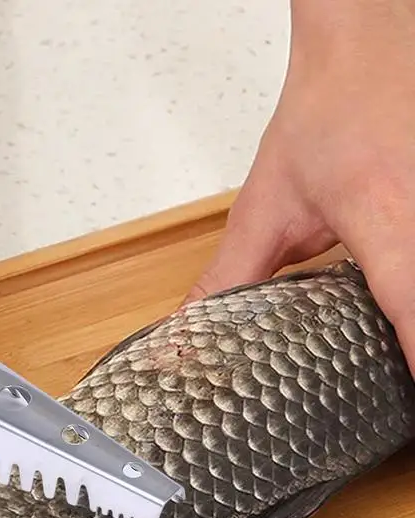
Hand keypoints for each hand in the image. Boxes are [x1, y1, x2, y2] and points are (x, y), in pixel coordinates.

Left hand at [184, 0, 414, 373]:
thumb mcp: (265, 208)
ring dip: (409, 321)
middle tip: (389, 387)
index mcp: (386, 216)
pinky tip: (394, 312)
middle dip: (410, 350)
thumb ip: (230, 276)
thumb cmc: (326, 115)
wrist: (367, 48)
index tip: (404, 400)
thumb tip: (192, 327)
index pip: (412, 305)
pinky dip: (409, 296)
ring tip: (390, 357)